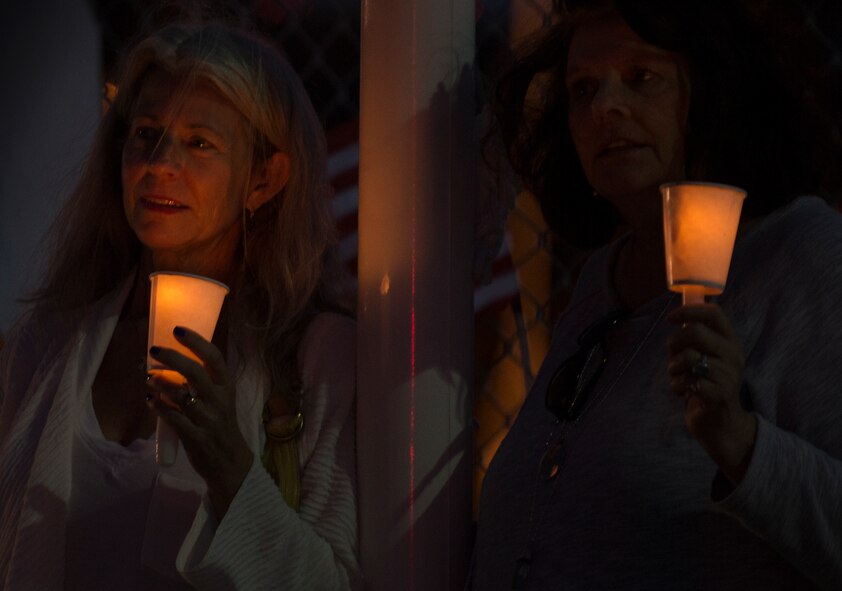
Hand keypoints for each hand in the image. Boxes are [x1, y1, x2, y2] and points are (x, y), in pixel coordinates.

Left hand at [147, 326, 253, 518]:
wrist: (230, 463)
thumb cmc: (222, 427)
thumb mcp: (221, 401)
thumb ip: (205, 383)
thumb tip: (176, 362)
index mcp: (227, 388)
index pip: (215, 358)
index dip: (196, 341)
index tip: (178, 330)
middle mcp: (220, 401)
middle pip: (196, 372)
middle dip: (173, 357)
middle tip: (154, 350)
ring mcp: (208, 419)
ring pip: (180, 395)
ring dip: (160, 382)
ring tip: (148, 376)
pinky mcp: (195, 437)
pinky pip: (172, 417)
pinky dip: (157, 406)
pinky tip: (149, 399)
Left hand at [667, 304, 756, 483]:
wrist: (722, 424)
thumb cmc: (708, 384)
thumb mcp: (707, 357)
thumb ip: (696, 338)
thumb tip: (678, 316)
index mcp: (731, 342)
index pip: (714, 314)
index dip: (688, 311)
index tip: (671, 319)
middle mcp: (733, 355)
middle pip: (695, 332)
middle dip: (674, 343)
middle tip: (673, 357)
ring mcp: (728, 375)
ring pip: (688, 356)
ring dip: (673, 368)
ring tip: (679, 377)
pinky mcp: (718, 394)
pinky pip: (686, 380)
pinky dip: (677, 385)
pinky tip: (683, 391)